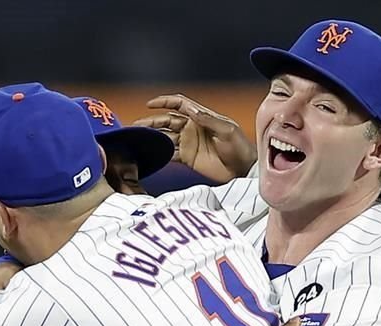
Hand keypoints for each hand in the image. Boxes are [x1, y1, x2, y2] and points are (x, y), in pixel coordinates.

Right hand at [132, 94, 256, 182]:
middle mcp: (191, 128)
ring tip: (137, 139)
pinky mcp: (187, 158)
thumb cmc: (240, 147)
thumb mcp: (227, 130)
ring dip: (151, 138)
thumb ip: (209, 120)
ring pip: (165, 137)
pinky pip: (169, 154)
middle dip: (151, 122)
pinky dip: (159, 154)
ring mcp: (188, 143)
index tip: (150, 103)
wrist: (244, 170)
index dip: (164, 101)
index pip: (179, 104)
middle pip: (166, 121)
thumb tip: (192, 111)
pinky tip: (150, 154)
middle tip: (136, 126)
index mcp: (201, 117)